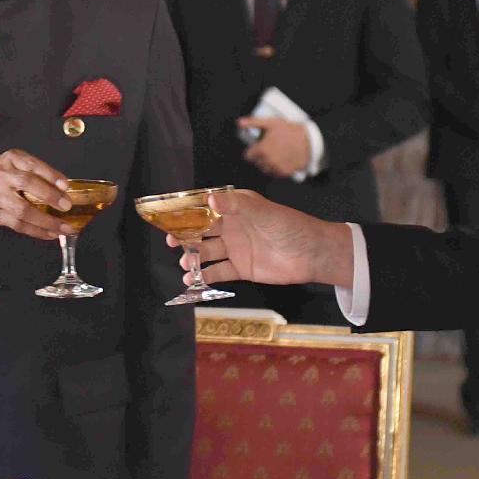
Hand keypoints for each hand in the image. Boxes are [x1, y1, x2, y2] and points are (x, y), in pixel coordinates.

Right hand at [0, 149, 74, 240]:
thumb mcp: (10, 162)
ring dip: (47, 222)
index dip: (50, 175)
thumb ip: (33, 169)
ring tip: (64, 227)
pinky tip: (50, 233)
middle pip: (27, 184)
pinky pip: (19, 225)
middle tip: (66, 206)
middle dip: (49, 196)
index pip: (32, 165)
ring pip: (25, 211)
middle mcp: (4, 176)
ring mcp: (0, 197)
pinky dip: (36, 231)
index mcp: (10, 160)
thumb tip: (62, 186)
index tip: (65, 185)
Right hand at [166, 189, 352, 287]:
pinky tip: (192, 279)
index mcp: (236, 207)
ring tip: (184, 263)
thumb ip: (234, 205)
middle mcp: (233, 226)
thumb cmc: (288, 225)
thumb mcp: (261, 211)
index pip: (206, 206)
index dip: (187, 211)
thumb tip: (208, 199)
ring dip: (193, 257)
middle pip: (202, 230)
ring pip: (207, 251)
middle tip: (170, 241)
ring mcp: (236, 247)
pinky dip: (205, 275)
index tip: (168, 216)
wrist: (311, 253)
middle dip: (185, 235)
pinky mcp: (242, 267)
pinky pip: (218, 271)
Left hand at [238, 117, 310, 177]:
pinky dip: (276, 168)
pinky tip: (281, 160)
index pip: (248, 156)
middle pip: (256, 163)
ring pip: (265, 169)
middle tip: (269, 148)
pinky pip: (275, 173)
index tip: (258, 147)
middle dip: (260, 156)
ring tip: (276, 154)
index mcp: (261, 150)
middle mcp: (267, 161)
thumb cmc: (289, 131)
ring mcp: (276, 168)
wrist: (308, 141)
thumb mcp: (271, 122)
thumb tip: (240, 123)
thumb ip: (253, 122)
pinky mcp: (284, 173)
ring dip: (267, 163)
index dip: (252, 150)